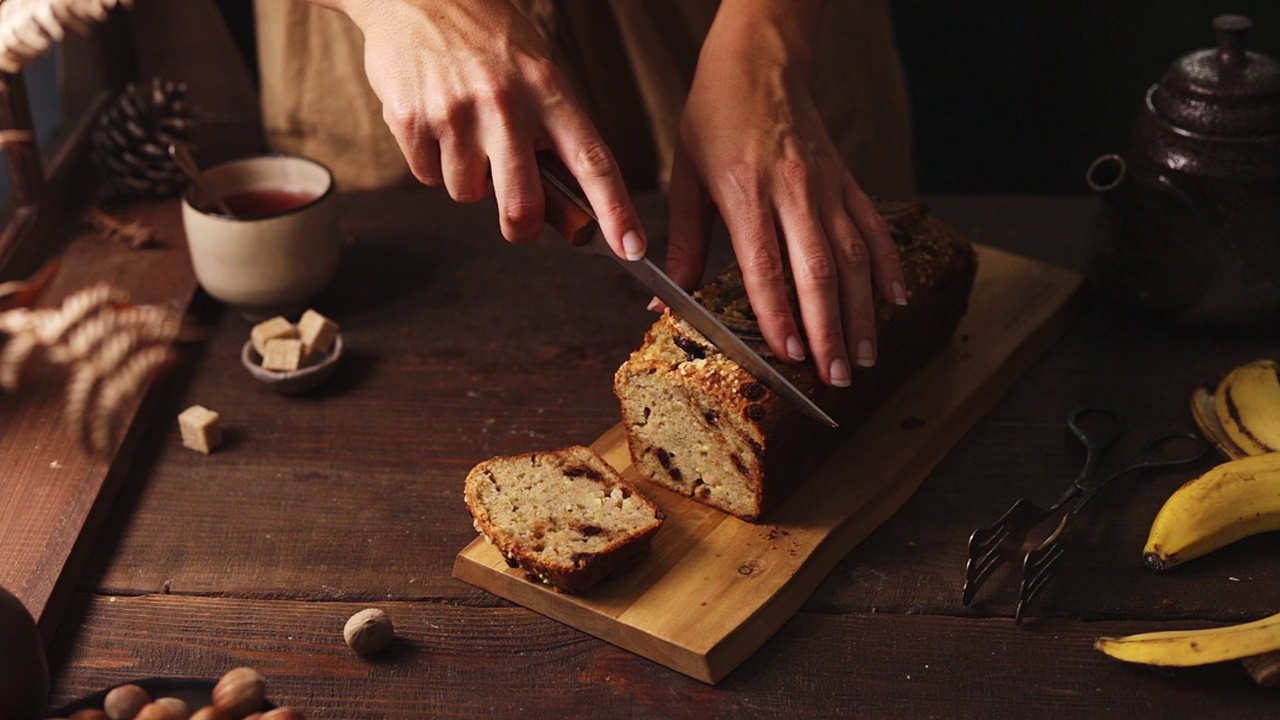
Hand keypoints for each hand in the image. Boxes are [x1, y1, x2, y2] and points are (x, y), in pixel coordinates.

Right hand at [328, 0, 646, 259]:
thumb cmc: (490, 42)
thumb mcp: (539, 76)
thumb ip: (556, 142)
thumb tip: (573, 218)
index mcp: (550, 91)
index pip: (593, 162)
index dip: (615, 211)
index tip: (632, 249)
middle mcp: (506, 103)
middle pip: (522, 207)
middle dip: (522, 227)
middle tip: (519, 220)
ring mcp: (456, 112)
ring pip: (468, 195)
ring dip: (469, 180)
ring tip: (466, 133)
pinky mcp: (411, 120)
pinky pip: (428, 176)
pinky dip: (433, 162)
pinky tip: (436, 121)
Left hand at [665, 0, 906, 387]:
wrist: (760, 60)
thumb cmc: (714, 116)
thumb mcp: (685, 177)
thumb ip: (681, 243)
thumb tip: (661, 300)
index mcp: (745, 192)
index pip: (766, 265)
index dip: (780, 313)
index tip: (790, 355)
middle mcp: (792, 191)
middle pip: (818, 271)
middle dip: (828, 330)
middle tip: (834, 377)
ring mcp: (826, 186)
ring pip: (853, 257)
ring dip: (861, 312)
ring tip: (863, 357)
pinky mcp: (847, 181)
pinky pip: (874, 227)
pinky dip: (888, 266)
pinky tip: (896, 301)